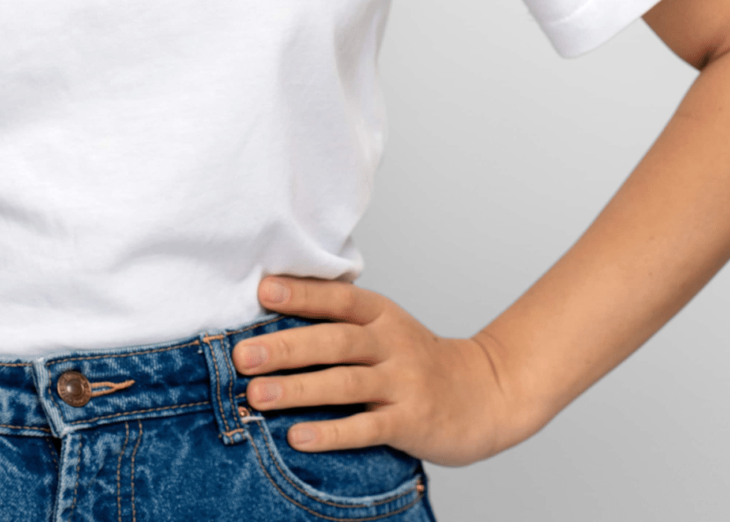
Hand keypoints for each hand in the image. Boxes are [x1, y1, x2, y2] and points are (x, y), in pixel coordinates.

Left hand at [231, 276, 542, 466]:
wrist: (485, 395)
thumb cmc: (418, 362)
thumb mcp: (387, 329)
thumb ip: (341, 321)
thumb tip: (272, 307)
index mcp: (382, 316)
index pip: (339, 299)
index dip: (302, 293)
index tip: (263, 291)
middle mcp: (392, 344)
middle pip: (335, 341)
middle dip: (286, 347)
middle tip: (244, 356)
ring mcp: (403, 383)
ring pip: (346, 384)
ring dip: (299, 389)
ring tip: (258, 396)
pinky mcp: (411, 422)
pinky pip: (367, 428)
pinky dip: (332, 433)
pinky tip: (299, 437)